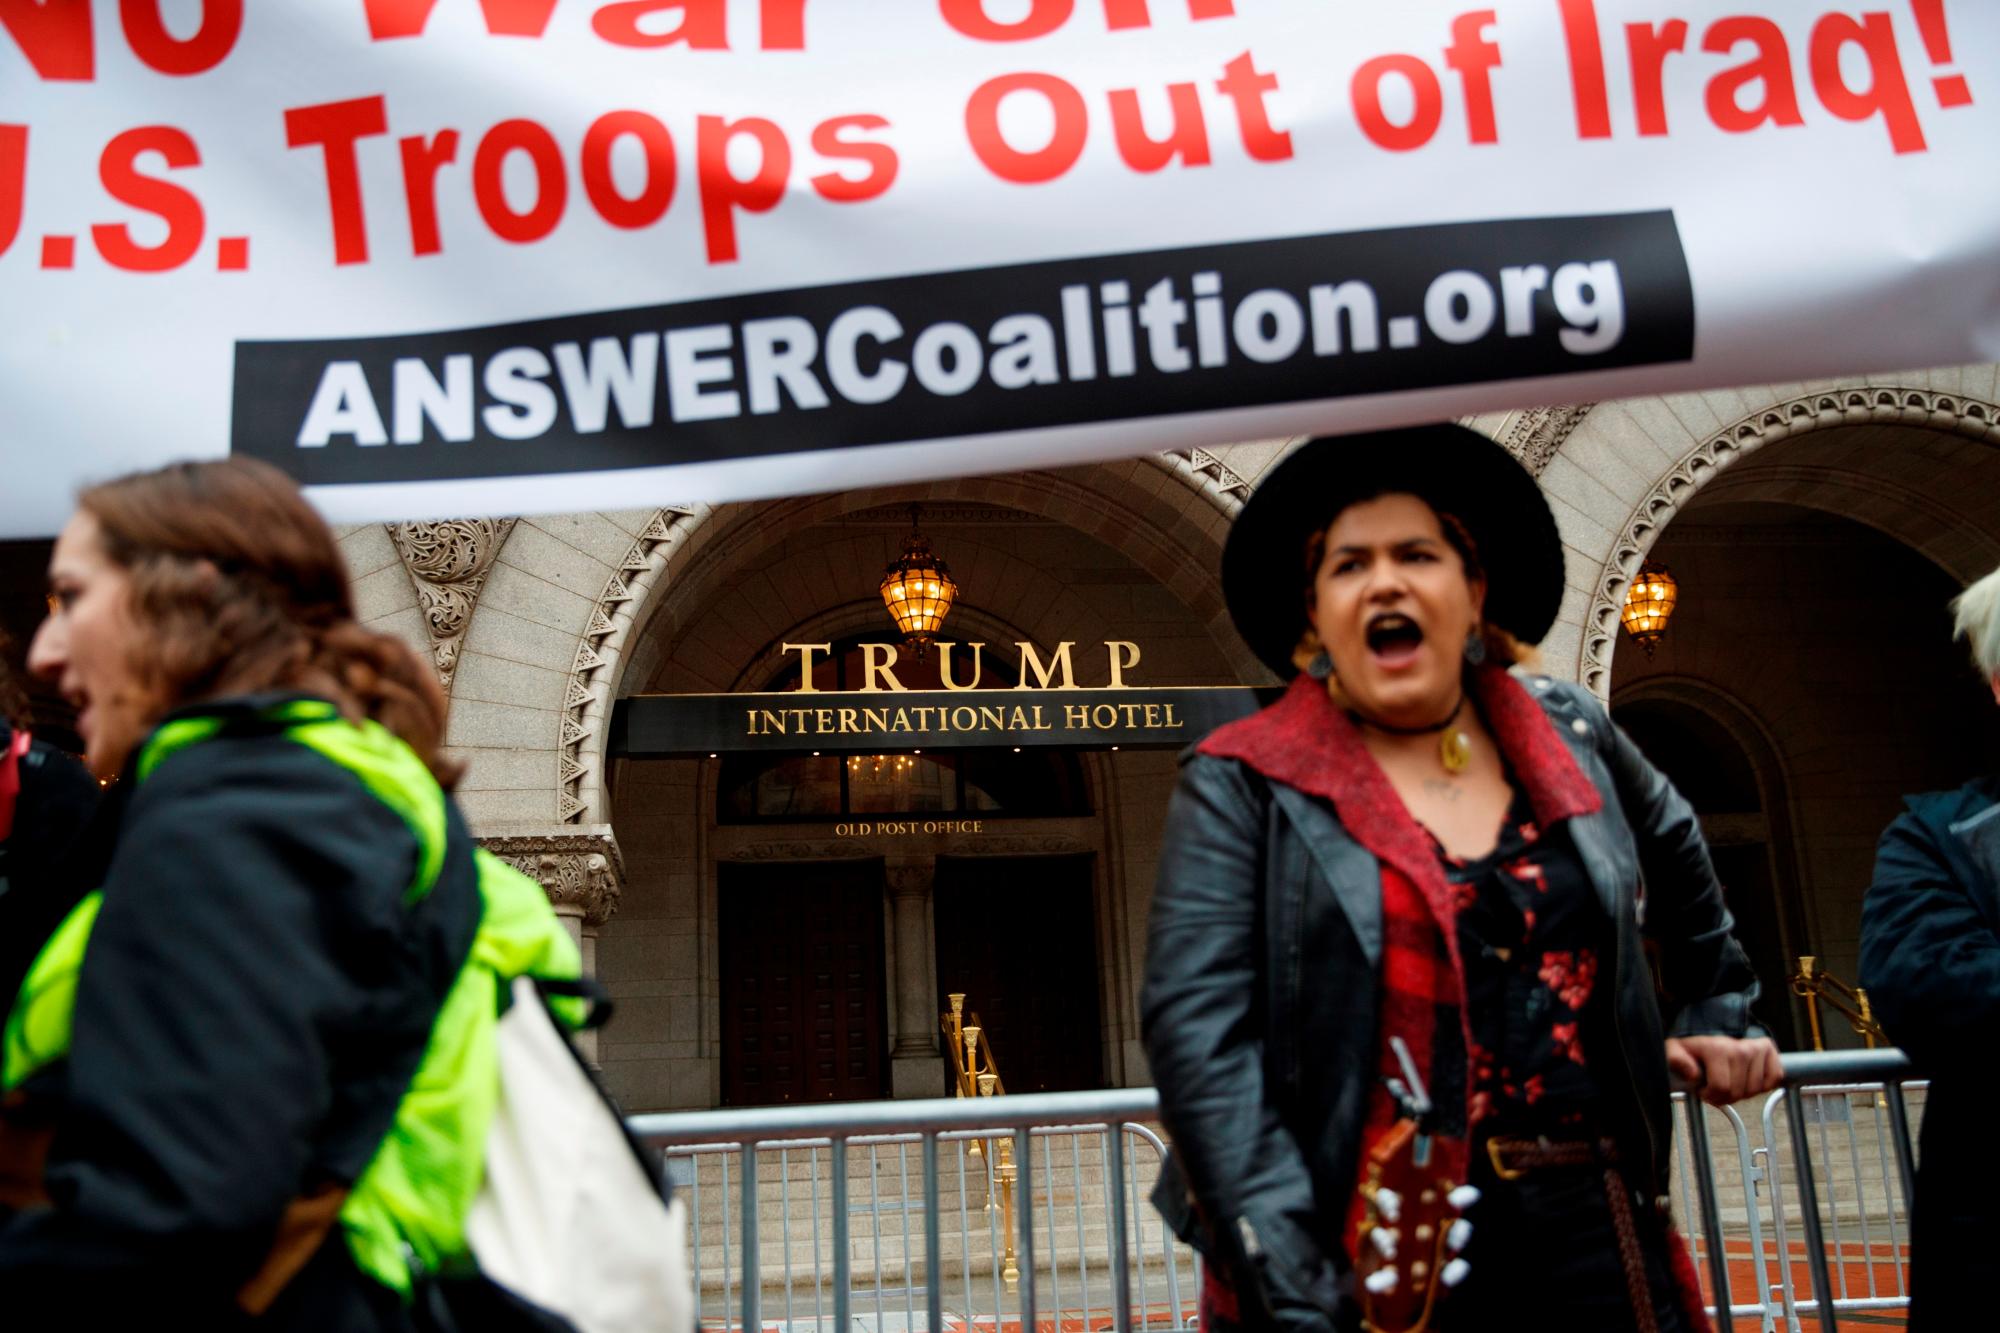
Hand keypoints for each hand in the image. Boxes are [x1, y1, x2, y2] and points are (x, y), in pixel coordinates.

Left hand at [1665, 1036, 1783, 1106]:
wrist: (1709, 1032)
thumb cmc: (1692, 1047)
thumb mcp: (1674, 1051)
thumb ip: (1677, 1061)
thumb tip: (1692, 1074)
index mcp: (1717, 1049)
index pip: (1722, 1088)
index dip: (1710, 1096)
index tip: (1702, 1090)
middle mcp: (1740, 1048)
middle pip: (1739, 1092)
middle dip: (1724, 1097)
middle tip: (1715, 1090)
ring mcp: (1756, 1048)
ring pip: (1755, 1089)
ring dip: (1742, 1093)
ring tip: (1729, 1083)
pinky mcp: (1769, 1050)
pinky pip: (1773, 1079)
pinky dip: (1762, 1086)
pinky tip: (1747, 1080)